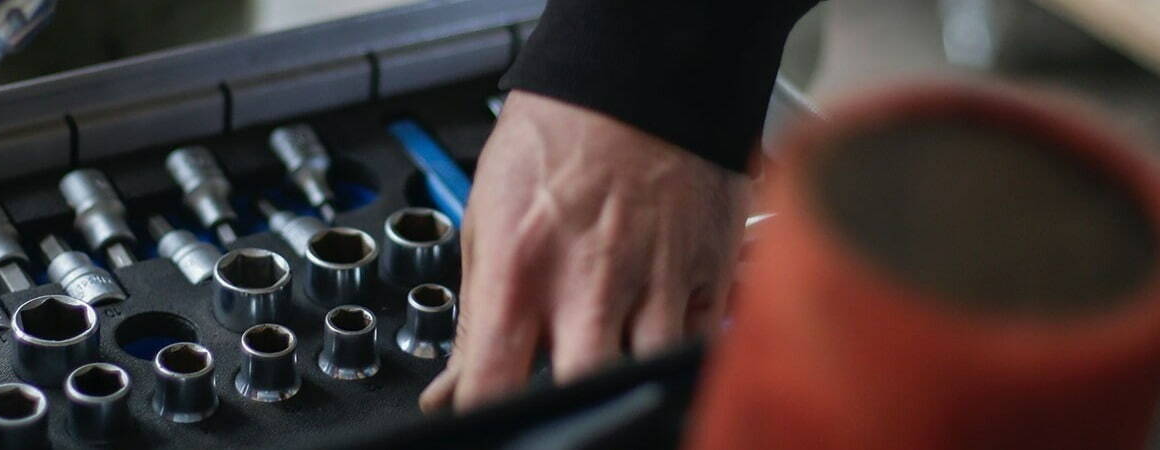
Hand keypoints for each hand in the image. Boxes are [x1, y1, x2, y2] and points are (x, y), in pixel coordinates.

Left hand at [418, 91, 749, 412]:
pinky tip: (651, 327)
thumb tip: (452, 389)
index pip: (493, 387)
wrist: (637, 78)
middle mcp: (590, 285)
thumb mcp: (486, 219)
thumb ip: (473, 316)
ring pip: (646, 377)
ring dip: (624, 375)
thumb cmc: (555, 139)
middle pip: (578, 395)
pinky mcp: (708, 276)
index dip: (485, 415)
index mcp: (520, 271)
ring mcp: (656, 284)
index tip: (487, 416)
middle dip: (564, 406)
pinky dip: (672, 352)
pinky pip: (694, 347)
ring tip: (607, 351)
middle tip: (556, 389)